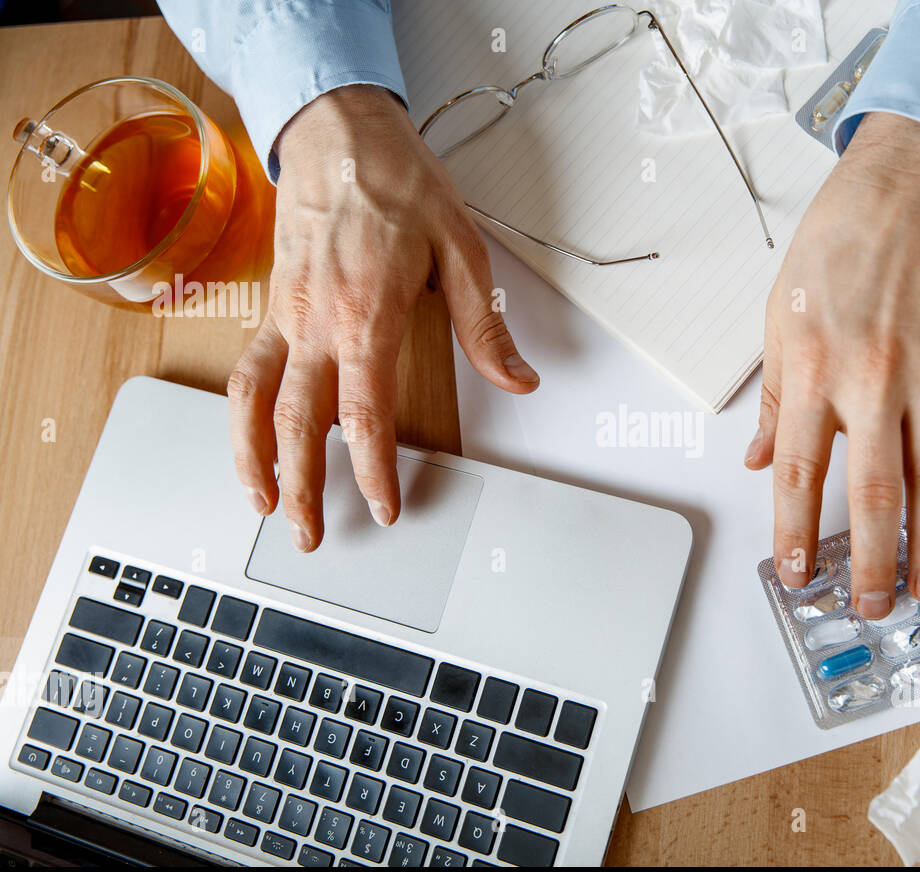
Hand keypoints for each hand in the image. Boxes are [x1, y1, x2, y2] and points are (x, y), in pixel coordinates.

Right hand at [228, 85, 538, 551]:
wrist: (338, 130)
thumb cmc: (398, 181)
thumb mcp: (461, 246)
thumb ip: (486, 323)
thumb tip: (519, 378)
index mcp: (368, 313)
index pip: (366, 412)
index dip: (373, 469)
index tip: (385, 506)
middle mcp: (316, 321)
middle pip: (298, 422)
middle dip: (305, 487)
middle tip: (312, 536)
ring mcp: (285, 315)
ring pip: (253, 400)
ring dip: (253, 460)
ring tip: (263, 504)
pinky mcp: (271, 305)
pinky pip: (246, 370)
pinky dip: (241, 416)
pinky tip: (251, 443)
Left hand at [746, 113, 919, 616]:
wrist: (913, 182)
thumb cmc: (840, 240)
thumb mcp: (781, 314)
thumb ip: (776, 396)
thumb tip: (764, 460)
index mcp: (811, 365)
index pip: (801, 473)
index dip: (798, 534)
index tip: (799, 574)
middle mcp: (869, 377)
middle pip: (873, 493)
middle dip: (870, 561)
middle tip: (870, 605)